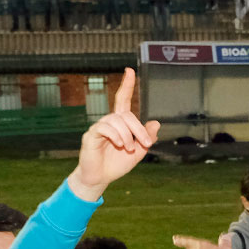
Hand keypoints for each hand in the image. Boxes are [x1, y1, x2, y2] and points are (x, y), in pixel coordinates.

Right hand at [70, 67, 160, 200]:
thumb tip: (156, 123)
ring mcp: (99, 127)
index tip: (130, 71)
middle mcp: (109, 121)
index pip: (123, 99)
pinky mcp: (91, 135)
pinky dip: (116, 135)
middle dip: (138, 128)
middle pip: (126, 114)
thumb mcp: (138, 151)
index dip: (127, 85)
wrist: (100, 178)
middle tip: (146, 143)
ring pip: (117, 120)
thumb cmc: (117, 164)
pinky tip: (120, 144)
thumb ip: (146, 138)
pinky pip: (104, 127)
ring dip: (128, 135)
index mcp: (120, 123)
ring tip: (128, 148)